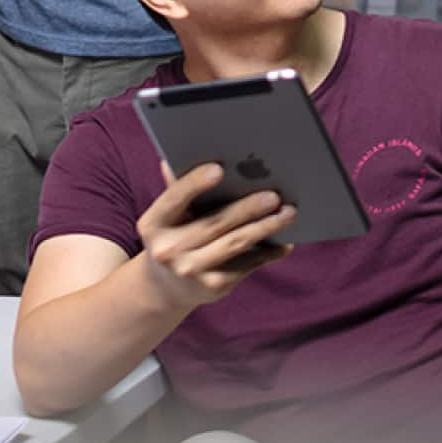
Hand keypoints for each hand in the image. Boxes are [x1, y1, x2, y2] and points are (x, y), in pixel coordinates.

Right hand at [137, 163, 295, 309]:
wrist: (167, 287)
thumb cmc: (174, 236)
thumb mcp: (169, 216)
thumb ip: (179, 188)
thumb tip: (187, 155)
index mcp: (153, 224)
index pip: (173, 198)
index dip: (195, 184)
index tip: (219, 169)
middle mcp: (168, 250)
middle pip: (215, 223)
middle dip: (248, 208)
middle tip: (274, 195)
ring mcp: (190, 271)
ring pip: (235, 243)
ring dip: (266, 227)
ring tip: (288, 213)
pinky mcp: (213, 287)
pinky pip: (247, 265)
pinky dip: (268, 252)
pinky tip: (284, 242)